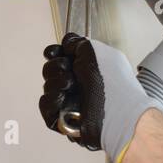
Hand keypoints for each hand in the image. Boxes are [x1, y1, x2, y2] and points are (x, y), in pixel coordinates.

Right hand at [39, 34, 162, 162]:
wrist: (116, 113)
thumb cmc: (112, 84)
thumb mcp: (95, 51)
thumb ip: (76, 43)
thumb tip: (66, 43)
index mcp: (87, 68)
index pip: (61, 57)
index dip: (54, 53)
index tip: (54, 53)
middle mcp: (79, 84)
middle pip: (50, 70)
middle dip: (56, 67)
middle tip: (69, 69)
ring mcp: (70, 102)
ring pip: (48, 87)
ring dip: (55, 83)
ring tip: (70, 85)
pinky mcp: (62, 119)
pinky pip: (46, 106)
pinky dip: (51, 99)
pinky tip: (62, 97)